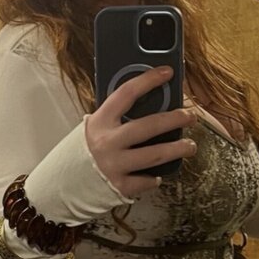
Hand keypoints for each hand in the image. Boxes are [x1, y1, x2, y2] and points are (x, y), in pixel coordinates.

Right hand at [85, 66, 197, 198]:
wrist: (68, 182)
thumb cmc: (88, 150)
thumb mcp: (97, 127)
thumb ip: (117, 115)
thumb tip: (151, 98)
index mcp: (100, 122)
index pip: (126, 93)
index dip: (148, 80)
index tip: (167, 72)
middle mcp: (107, 142)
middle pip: (148, 126)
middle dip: (173, 119)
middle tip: (190, 116)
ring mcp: (114, 165)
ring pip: (155, 155)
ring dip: (177, 149)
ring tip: (190, 146)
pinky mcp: (120, 186)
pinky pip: (146, 181)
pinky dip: (154, 178)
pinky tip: (157, 175)